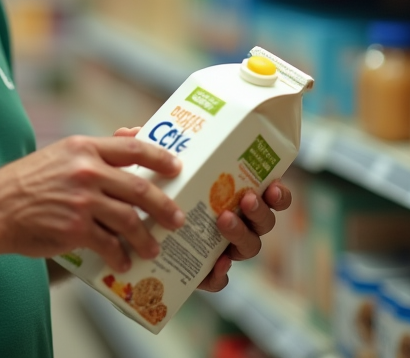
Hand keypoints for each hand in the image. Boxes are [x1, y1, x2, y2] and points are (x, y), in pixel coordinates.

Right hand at [0, 135, 184, 272]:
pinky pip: (109, 244)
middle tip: (177, 219)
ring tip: (152, 248)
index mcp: (83, 148)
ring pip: (130, 220)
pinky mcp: (75, 228)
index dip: (161, 157)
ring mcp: (82, 201)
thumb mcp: (58, 155)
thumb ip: (91, 153)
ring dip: (146, 238)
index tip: (177, 168)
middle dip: (165, 207)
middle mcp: (86, 171)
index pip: (133, 148)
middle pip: (140, 189)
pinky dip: (119, 256)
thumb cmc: (25, 182)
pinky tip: (122, 262)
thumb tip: (129, 140)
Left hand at [112, 126, 292, 293]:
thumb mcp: (153, 169)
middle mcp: (237, 223)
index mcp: (234, 196)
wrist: (132, 235)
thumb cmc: (155, 194)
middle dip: (260, 211)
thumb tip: (131, 131)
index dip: (278, 193)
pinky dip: (220, 274)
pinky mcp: (204, 273)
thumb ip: (146, 152)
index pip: (268, 195)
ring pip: (249, 247)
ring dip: (241, 234)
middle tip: (247, 198)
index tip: (273, 184)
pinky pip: (220, 279)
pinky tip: (216, 264)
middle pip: (264, 222)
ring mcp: (224, 249)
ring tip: (224, 220)